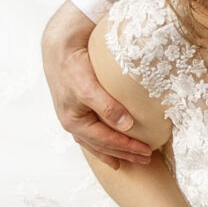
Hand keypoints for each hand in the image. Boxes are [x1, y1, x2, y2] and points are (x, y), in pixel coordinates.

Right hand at [41, 1, 153, 167]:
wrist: (59, 46)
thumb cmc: (72, 65)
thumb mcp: (88, 86)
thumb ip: (106, 106)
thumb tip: (126, 126)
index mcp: (74, 122)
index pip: (106, 141)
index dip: (127, 148)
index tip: (147, 151)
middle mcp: (73, 123)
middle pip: (102, 146)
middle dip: (124, 154)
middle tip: (146, 159)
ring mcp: (74, 117)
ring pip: (96, 142)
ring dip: (114, 151)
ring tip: (129, 160)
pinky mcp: (78, 109)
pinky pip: (92, 133)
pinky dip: (104, 142)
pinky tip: (111, 145)